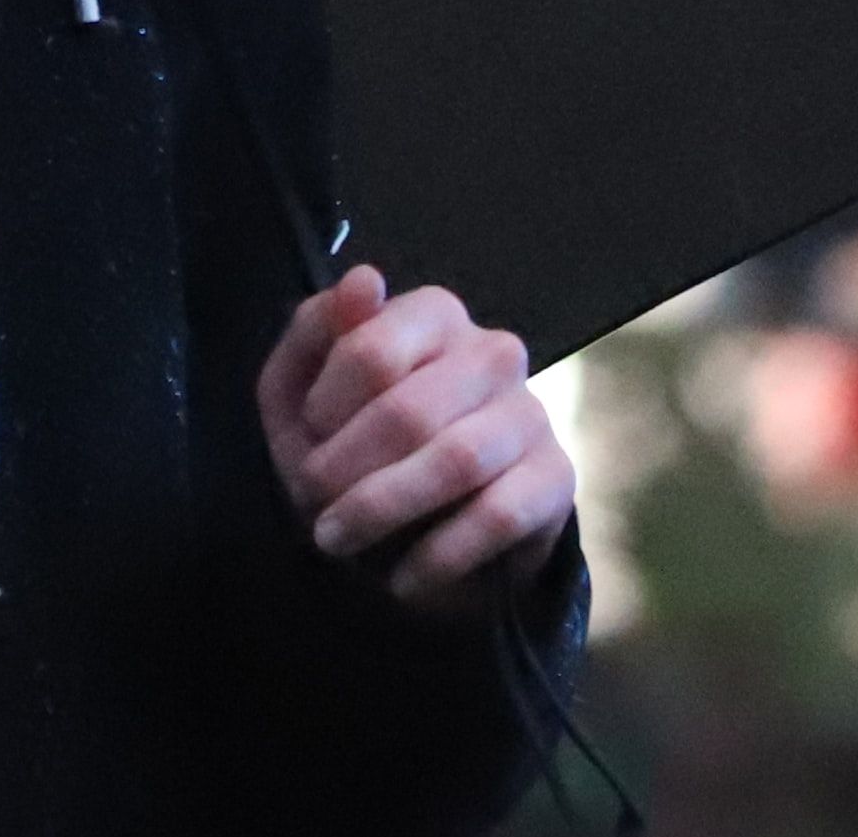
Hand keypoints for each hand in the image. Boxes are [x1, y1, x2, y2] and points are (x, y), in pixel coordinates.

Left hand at [264, 264, 573, 608]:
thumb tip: (365, 278)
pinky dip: (439, 555)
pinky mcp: (555, 479)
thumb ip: (315, 332)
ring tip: (337, 540)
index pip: (373, 349)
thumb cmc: (350, 448)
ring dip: (383, 509)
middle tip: (311, 503)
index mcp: (434, 315)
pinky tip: (403, 578)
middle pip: (410, 410)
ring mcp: (531, 414)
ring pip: (455, 460)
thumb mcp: (301, 392)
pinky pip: (499, 516)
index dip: (325, 405)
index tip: (305, 437)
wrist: (418, 537)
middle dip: (346, 468)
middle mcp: (493, 352)